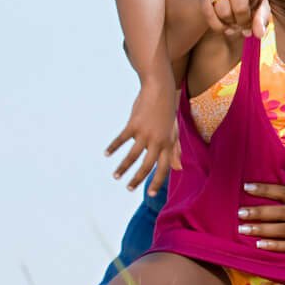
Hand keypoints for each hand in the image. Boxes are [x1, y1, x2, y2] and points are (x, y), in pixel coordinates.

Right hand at [105, 78, 178, 193]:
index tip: (150, 194)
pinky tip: (106, 154)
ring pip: (133, 156)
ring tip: (115, 176)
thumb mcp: (173, 131)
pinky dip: (113, 147)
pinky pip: (121, 140)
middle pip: (148, 166)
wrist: (160, 90)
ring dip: (123, 168)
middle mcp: (158, 141)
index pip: (164, 168)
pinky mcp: (134, 125)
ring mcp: (145, 133)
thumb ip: (175, 150)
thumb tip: (178, 168)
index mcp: (168, 143)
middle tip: (129, 189)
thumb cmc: (167, 112)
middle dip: (138, 179)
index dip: (157, 182)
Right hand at [205, 0, 271, 38]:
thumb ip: (262, 20)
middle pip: (240, 8)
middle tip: (245, 21)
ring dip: (231, 24)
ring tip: (235, 20)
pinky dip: (220, 27)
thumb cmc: (247, 2)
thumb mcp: (259, 8)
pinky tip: (225, 23)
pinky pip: (212, 19)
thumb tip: (258, 34)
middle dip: (244, 21)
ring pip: (225, 14)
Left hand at [239, 162, 284, 255]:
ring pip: (282, 231)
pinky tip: (259, 245)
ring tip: (243, 229)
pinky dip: (274, 246)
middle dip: (258, 212)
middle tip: (239, 213)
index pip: (284, 192)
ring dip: (261, 230)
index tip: (246, 187)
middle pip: (279, 213)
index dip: (265, 189)